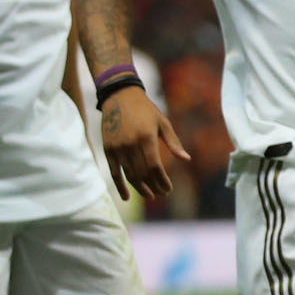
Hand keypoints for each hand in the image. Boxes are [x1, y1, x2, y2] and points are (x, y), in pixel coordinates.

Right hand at [98, 86, 189, 201]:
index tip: (169, 189)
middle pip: (143, 173)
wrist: (119, 97)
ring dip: (140, 188)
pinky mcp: (108, 149)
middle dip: (154, 187)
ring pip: (129, 175)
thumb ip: (174, 142)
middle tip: (162, 194)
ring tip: (150, 196)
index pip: (155, 167)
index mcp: (146, 137)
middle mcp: (130, 144)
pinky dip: (120, 186)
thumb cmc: (146, 110)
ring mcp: (117, 147)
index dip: (162, 181)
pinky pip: (114, 172)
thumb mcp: (163, 123)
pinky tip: (126, 197)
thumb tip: (186, 159)